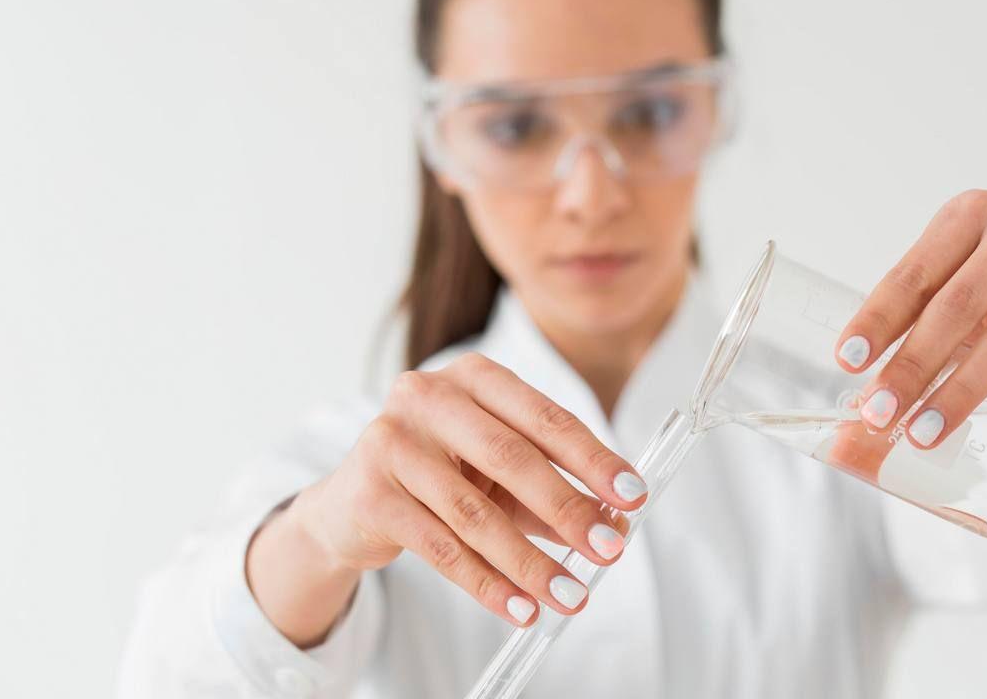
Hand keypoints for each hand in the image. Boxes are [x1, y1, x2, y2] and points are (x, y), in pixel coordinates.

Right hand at [279, 353, 646, 630]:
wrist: (352, 505)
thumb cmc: (442, 478)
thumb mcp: (501, 478)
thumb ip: (553, 494)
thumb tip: (613, 527)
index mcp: (474, 378)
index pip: (545, 418)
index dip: (593, 459)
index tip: (634, 496)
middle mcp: (429, 396)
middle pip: (512, 458)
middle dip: (567, 509)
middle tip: (609, 550)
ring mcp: (392, 441)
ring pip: (475, 512)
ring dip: (530, 561)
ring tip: (570, 596)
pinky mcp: (370, 492)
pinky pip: (440, 547)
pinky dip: (487, 584)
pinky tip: (520, 607)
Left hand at [833, 186, 986, 457]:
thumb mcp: (973, 243)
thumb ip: (929, 291)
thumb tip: (870, 368)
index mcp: (970, 214)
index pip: (914, 274)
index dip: (877, 319)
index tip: (846, 362)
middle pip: (957, 308)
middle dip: (912, 366)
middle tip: (878, 413)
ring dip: (961, 393)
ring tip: (924, 435)